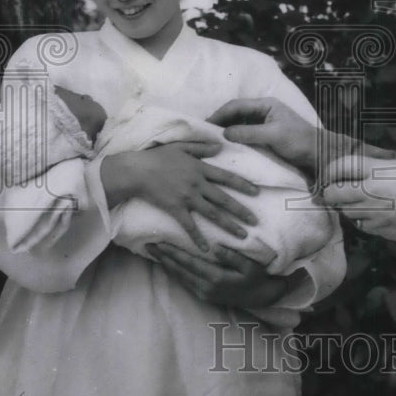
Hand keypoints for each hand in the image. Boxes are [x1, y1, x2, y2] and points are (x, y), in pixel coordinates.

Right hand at [101, 141, 258, 252]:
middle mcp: (197, 184)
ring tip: (242, 236)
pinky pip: (189, 226)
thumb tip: (221, 146)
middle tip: (255, 221)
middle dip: (241, 211)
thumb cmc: (158, 157)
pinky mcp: (175, 209)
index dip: (243, 185)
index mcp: (200, 168)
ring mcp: (187, 198)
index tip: (257, 192)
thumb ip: (201, 147)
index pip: (226, 177)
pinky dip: (198, 238)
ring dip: (228, 225)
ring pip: (212, 214)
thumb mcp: (181, 146)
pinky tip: (207, 249)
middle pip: (224, 199)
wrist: (137, 171)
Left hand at [146, 243, 288, 308]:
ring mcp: (204, 293)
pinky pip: (185, 282)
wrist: (261, 297)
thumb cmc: (257, 277)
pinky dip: (174, 272)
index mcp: (216, 277)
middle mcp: (206, 287)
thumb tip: (215, 247)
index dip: (173, 252)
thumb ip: (232, 256)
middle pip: (180, 270)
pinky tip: (168, 265)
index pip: (188, 262)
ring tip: (153, 254)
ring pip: (180, 277)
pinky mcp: (204, 296)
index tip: (160, 242)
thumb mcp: (249, 265)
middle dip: (163, 257)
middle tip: (149, 245)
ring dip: (166, 265)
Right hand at [207, 98, 319, 171]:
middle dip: (220, 122)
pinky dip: (234, 140)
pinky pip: (244, 136)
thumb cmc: (299, 141)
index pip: (236, 105)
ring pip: (238, 125)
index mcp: (266, 105)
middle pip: (235, 114)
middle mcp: (262, 112)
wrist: (318, 156)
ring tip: (210, 142)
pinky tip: (225, 148)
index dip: (220, 114)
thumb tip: (225, 133)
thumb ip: (250, 133)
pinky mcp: (263, 138)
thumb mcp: (274, 135)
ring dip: (225, 132)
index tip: (206, 125)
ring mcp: (263, 125)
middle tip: (203, 134)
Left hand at [321, 155, 395, 243]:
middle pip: (333, 194)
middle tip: (334, 192)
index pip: (340, 166)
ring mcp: (374, 213)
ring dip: (348, 208)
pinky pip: (361, 225)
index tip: (330, 174)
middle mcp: (370, 192)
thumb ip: (377, 166)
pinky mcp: (380, 230)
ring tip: (359, 203)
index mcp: (376, 171)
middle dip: (330, 193)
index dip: (330, 170)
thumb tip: (358, 168)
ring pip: (346, 212)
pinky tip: (373, 215)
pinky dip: (363, 220)